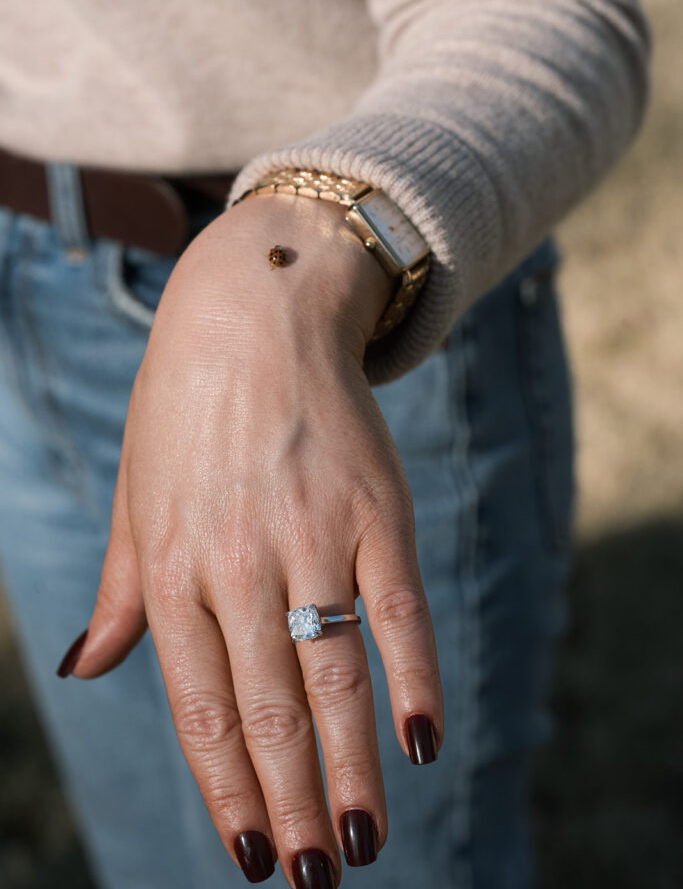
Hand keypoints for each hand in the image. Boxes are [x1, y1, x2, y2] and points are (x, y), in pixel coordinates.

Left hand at [62, 193, 442, 885]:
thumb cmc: (185, 405)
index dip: (226, 788)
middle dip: (289, 804)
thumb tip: (89, 665)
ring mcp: (312, 532)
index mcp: (173, 563)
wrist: (257, 307)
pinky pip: (398, 608)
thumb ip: (122, 584)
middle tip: (312, 878)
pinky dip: (412, 677)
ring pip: (332, 673)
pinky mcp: (376, 507)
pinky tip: (421, 740)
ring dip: (347, 768)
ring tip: (359, 843)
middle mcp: (238, 559)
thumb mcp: (134, 489)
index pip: (198, 704)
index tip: (248, 855)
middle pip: (270, 707)